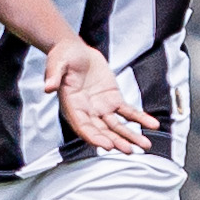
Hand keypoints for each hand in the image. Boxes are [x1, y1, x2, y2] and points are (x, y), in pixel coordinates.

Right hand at [42, 37, 157, 155]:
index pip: (83, 127)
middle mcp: (88, 112)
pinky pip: (129, 112)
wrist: (75, 49)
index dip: (94, 137)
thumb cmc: (63, 57)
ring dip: (130, 136)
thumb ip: (53, 76)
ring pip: (117, 126)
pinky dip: (140, 118)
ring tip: (144, 145)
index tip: (106, 145)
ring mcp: (102, 107)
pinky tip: (152, 125)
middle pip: (102, 131)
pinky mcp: (113, 99)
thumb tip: (47, 87)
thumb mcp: (57, 63)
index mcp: (72, 107)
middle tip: (128, 150)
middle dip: (116, 141)